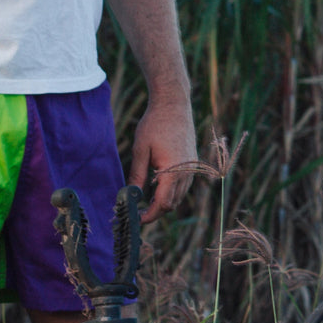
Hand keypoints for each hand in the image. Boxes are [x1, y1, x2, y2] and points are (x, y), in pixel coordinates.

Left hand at [128, 101, 198, 223]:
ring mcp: (192, 167)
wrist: (173, 104)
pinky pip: (183, 185)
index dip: (150, 215)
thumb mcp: (141, 150)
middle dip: (156, 211)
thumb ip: (137, 176)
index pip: (163, 204)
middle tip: (137, 211)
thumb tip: (130, 196)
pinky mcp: (193, 162)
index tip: (137, 219)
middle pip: (172, 204)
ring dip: (164, 202)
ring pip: (179, 196)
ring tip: (144, 200)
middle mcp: (187, 172)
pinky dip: (171, 191)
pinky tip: (157, 186)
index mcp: (174, 171)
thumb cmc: (155, 124)